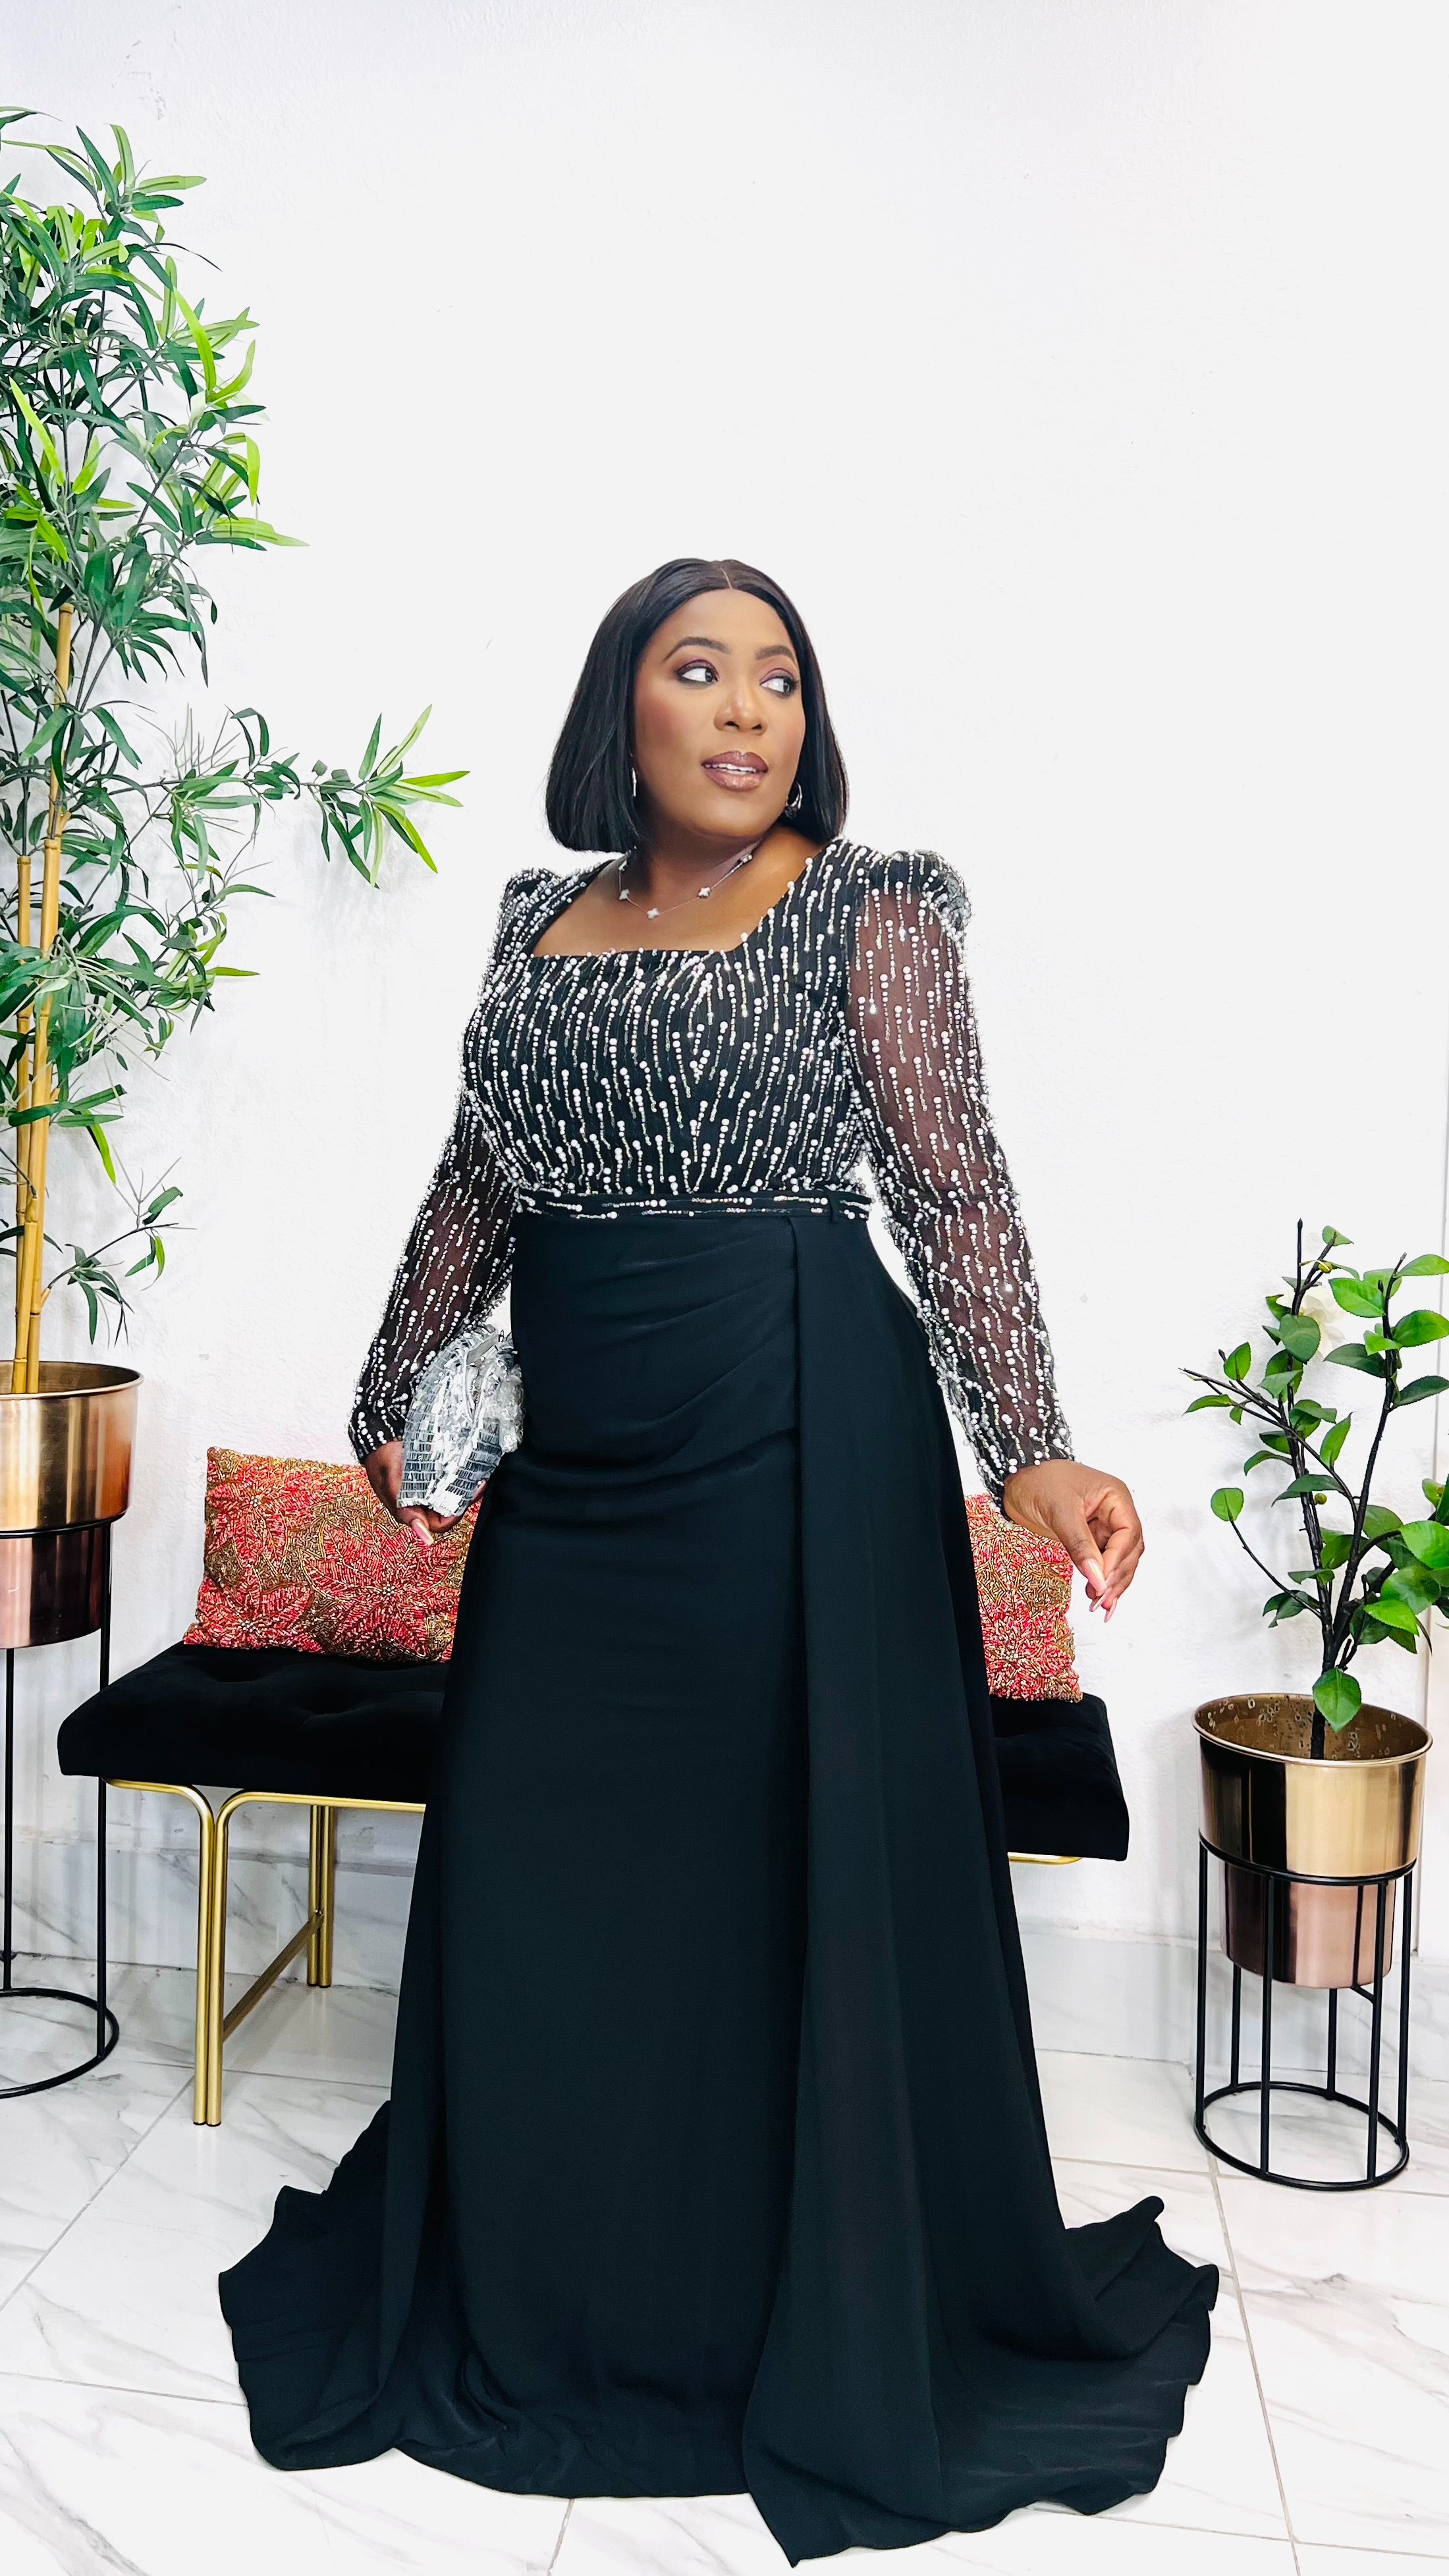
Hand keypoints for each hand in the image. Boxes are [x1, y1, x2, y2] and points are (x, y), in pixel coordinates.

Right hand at [363, 1439, 467, 1550]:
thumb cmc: (381, 1458)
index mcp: (410, 1511)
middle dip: (464, 1499)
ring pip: (450, 1497)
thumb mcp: (391, 1482)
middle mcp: (419, 1504)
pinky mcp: (429, 1479)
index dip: (455, 1515)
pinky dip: (458, 1478)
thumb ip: (405, 1509)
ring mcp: (425, 1491)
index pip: (439, 1524)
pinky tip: (467, 1469)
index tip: (468, 1498)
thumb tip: (424, 1535)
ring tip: (477, 1476)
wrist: (378, 1436)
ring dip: (464, 1488)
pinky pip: (447, 1483)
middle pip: (448, 1510)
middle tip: (478, 1484)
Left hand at [999, 1458, 1143, 1618]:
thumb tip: (1097, 1578)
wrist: (1015, 1479)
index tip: (1102, 1581)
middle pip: (1129, 1550)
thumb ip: (1080, 1545)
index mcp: (1115, 1496)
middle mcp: (1114, 1512)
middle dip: (1117, 1576)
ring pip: (1118, 1560)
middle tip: (1101, 1599)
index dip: (1118, 1560)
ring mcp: (1103, 1526)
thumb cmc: (1038, 1480)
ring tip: (1098, 1604)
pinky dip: (1099, 1579)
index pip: (1129, 1533)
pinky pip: (1102, 1561)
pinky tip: (1094, 1595)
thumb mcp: (1060, 1511)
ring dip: (1110, 1582)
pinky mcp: (1089, 1538)